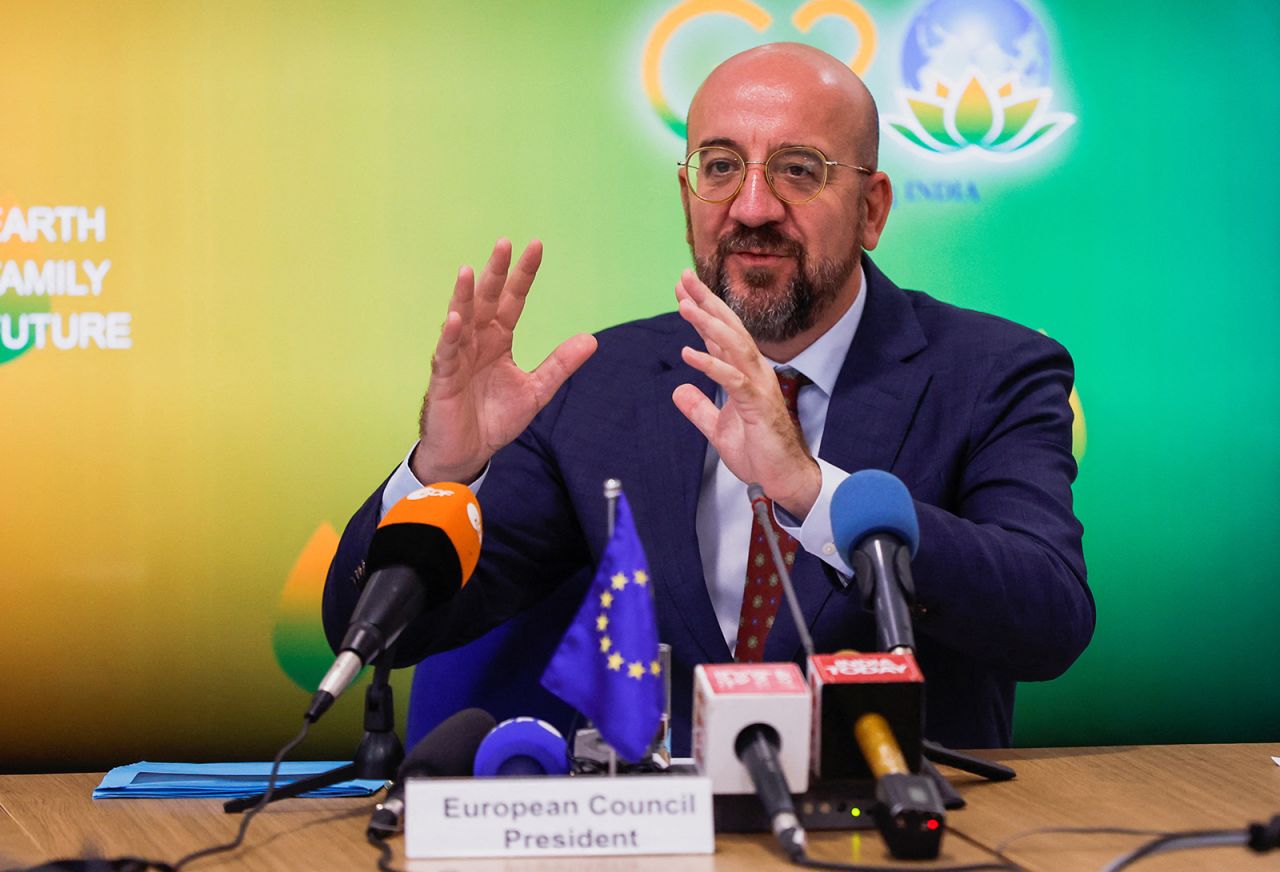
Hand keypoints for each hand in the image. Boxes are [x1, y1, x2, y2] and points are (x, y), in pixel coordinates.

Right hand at [413, 238, 597, 483]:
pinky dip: (451, 337)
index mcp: (499, 340)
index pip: (513, 300)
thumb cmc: (494, 418)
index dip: (523, 275)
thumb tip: (592, 340)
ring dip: (465, 296)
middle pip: (486, 301)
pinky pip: (447, 354)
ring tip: (470, 271)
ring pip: (462, 320)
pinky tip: (456, 320)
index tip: (536, 246)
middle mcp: (477, 341)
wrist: (470, 453)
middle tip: (504, 243)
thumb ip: (560, 364)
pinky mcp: (444, 378)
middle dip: (495, 273)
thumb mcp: (536, 390)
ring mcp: (459, 357)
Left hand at [670, 269, 821, 517]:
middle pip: (729, 329)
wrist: (783, 480)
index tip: (683, 291)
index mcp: (745, 375)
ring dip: (708, 324)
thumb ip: (700, 409)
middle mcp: (755, 373)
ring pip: (734, 345)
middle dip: (707, 302)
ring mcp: (759, 386)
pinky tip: (690, 353)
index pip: (721, 337)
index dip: (703, 312)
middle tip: (684, 277)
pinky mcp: (758, 405)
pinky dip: (711, 365)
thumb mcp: (718, 430)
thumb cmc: (759, 454)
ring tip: (685, 305)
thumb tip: (679, 391)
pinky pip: (733, 380)